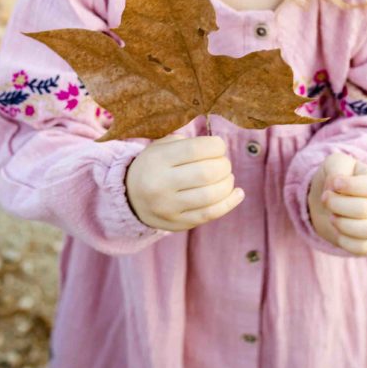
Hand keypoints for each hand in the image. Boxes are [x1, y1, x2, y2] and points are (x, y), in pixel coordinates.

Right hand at [125, 134, 244, 230]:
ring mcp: (168, 207)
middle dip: (224, 165)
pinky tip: (238, 193)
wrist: (128, 197)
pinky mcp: (177, 224)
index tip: (219, 146)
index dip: (216, 146)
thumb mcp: (160, 147)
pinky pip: (209, 215)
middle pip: (207, 173)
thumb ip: (187, 143)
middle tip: (223, 163)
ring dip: (227, 183)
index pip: (196, 149)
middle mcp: (161, 184)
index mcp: (157, 160)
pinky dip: (229, 203)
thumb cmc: (154, 165)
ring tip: (227, 177)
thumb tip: (218, 149)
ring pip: (211, 196)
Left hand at [308, 151, 366, 255]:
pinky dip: (345, 241)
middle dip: (338, 204)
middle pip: (366, 208)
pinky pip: (363, 248)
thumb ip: (337, 166)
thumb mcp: (333, 163)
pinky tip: (336, 230)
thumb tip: (336, 184)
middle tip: (325, 198)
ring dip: (343, 224)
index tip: (334, 184)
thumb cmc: (333, 178)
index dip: (351, 186)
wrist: (325, 199)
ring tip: (332, 216)